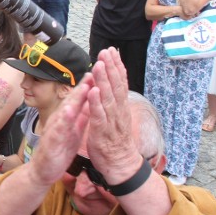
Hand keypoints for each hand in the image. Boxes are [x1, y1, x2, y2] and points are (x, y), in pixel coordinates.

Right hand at [23, 79, 91, 187]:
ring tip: (84, 87)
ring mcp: (54, 128)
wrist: (43, 170)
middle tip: (94, 71)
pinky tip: (69, 111)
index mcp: (68, 118)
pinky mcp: (51, 140)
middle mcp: (60, 119)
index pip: (80, 99)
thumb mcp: (74, 131)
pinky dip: (64, 119)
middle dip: (83, 86)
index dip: (90, 86)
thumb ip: (81, 117)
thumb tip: (90, 103)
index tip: (100, 72)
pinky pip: (58, 128)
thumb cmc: (59, 150)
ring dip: (74, 98)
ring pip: (65, 110)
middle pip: (73, 100)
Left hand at [83, 49, 142, 184]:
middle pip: (116, 86)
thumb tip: (111, 85)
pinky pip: (100, 115)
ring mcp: (111, 120)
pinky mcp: (103, 131)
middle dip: (111, 67)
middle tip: (106, 52)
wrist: (120, 163)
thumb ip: (113, 100)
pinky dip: (97, 103)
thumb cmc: (115, 139)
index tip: (111, 51)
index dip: (116, 66)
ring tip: (100, 65)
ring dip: (104, 81)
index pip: (119, 82)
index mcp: (120, 106)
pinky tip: (94, 92)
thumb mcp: (115, 116)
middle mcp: (118, 110)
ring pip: (108, 97)